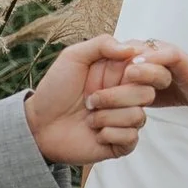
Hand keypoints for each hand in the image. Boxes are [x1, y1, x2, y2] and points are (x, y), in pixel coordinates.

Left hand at [24, 35, 172, 167]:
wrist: (38, 124)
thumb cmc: (54, 89)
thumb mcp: (73, 57)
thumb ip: (102, 44)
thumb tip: (131, 48)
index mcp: (119, 73)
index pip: (149, 69)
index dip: (142, 71)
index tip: (127, 71)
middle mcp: (126, 96)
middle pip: (147, 93)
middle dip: (115, 96)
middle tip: (90, 99)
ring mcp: (124, 120)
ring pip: (139, 117)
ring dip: (106, 117)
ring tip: (88, 118)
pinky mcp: (120, 143)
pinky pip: (131, 138)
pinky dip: (109, 135)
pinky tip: (94, 133)